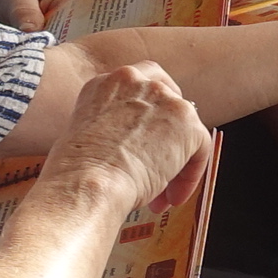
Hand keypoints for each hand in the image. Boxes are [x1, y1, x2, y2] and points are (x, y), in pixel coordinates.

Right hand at [45, 59, 208, 220]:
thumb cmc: (77, 172)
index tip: (148, 137)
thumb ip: (112, 127)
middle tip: (162, 162)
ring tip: (160, 192)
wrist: (89, 181)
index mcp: (106, 84)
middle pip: (167, 102)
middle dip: (168, 134)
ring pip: (184, 129)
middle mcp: (136, 81)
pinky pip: (200, 148)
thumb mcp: (87, 135)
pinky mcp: (187, 122)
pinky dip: (190, 175)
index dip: (149, 113)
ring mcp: (164, 99)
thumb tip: (128, 144)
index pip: (139, 87)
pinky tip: (172, 196)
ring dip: (176, 162)